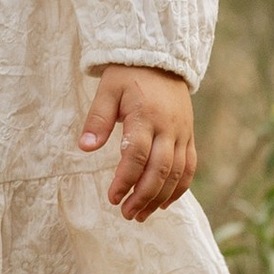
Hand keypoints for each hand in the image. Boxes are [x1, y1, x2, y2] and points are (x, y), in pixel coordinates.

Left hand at [78, 66, 196, 219]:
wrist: (161, 58)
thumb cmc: (128, 74)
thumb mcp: (107, 90)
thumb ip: (97, 119)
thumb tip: (84, 148)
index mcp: (145, 115)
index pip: (136, 155)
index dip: (124, 179)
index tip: (111, 197)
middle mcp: (168, 127)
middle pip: (159, 169)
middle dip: (142, 196)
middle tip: (125, 214)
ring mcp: (182, 133)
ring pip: (176, 173)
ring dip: (160, 198)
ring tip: (140, 215)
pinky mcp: (189, 136)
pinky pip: (189, 167)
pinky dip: (179, 188)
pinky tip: (163, 203)